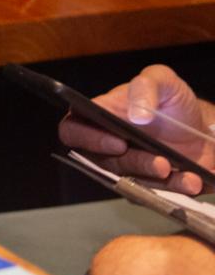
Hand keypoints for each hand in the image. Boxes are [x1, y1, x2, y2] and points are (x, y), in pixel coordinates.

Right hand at [59, 64, 214, 192]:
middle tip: (161, 163)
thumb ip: (147, 85)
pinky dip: (173, 191)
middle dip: (134, 164)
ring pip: (128, 182)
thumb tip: (137, 114)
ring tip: (183, 174)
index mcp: (100, 116)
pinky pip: (151, 195)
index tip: (118, 142)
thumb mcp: (163, 80)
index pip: (72, 130)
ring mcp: (128, 167)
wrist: (203, 129)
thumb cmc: (174, 102)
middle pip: (103, 163)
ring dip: (156, 181)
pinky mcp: (148, 185)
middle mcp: (108, 144)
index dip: (88, 139)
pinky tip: (191, 181)